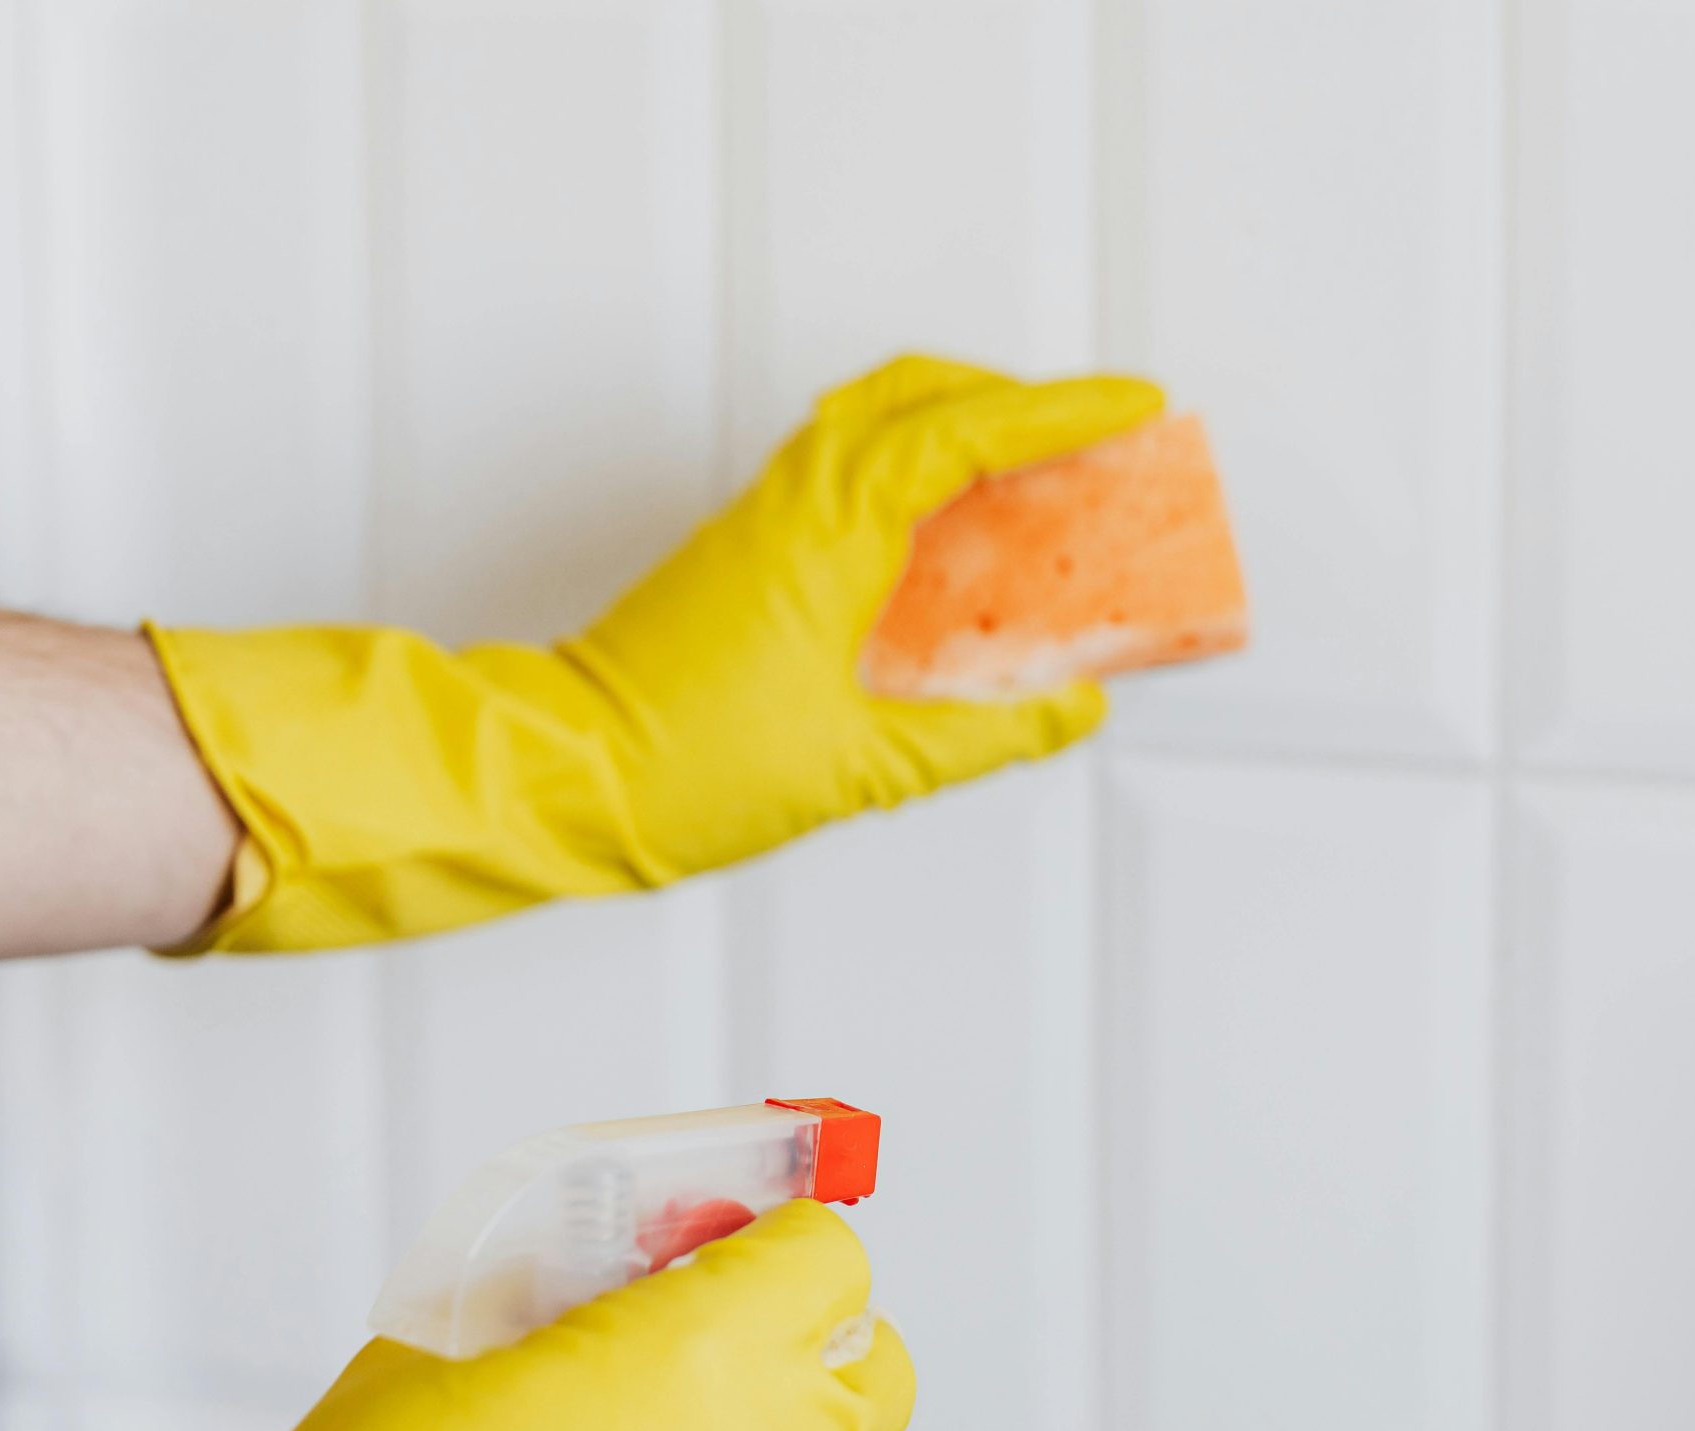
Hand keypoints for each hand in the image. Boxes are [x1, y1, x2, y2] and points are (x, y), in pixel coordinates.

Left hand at [147, 355, 1162, 950]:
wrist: (562, 775)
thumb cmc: (680, 767)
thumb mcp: (862, 766)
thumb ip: (983, 736)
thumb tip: (1068, 711)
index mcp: (830, 532)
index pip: (968, 432)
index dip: (1061, 413)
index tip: (1132, 405)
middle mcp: (792, 502)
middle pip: (918, 392)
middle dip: (1013, 397)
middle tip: (1086, 431)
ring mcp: (762, 518)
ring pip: (873, 420)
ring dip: (958, 426)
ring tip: (1029, 476)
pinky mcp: (743, 550)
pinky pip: (844, 470)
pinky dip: (910, 471)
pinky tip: (944, 538)